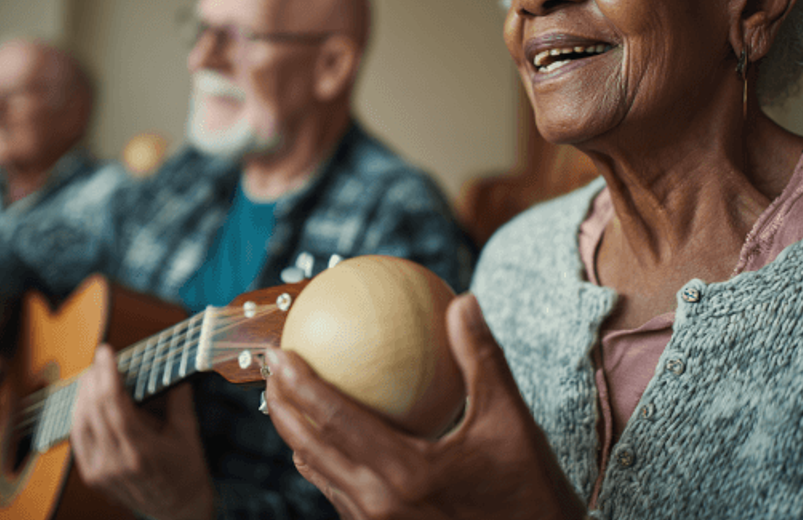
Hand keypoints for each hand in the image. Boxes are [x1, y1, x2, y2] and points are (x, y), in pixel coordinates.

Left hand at [70, 345, 214, 519]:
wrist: (177, 510)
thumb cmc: (185, 472)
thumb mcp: (188, 434)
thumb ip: (178, 399)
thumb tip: (173, 367)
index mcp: (141, 451)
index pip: (114, 403)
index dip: (107, 372)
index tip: (106, 351)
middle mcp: (116, 462)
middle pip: (93, 409)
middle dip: (94, 378)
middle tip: (100, 358)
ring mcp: (100, 472)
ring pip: (80, 423)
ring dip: (83, 395)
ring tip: (92, 375)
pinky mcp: (92, 476)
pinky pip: (78, 439)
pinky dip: (79, 416)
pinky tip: (86, 401)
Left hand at [265, 294, 586, 519]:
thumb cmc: (530, 492)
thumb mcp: (512, 422)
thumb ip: (481, 360)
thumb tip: (462, 303)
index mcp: (407, 473)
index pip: (335, 421)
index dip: (299, 385)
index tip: (279, 352)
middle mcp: (381, 504)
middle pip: (310, 449)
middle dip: (282, 407)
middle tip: (272, 367)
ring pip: (320, 475)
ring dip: (297, 434)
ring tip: (288, 398)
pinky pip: (339, 492)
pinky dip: (325, 459)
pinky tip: (330, 436)